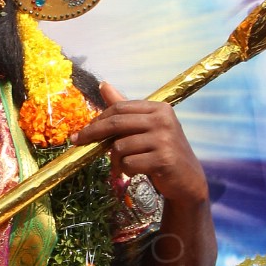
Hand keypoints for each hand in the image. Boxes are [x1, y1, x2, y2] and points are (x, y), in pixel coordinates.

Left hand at [72, 84, 208, 207]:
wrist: (187, 180)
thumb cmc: (162, 152)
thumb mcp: (146, 128)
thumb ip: (125, 108)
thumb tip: (103, 85)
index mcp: (159, 109)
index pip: (119, 108)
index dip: (98, 119)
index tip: (83, 131)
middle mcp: (163, 120)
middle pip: (116, 123)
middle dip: (93, 134)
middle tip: (78, 142)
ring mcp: (164, 140)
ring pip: (120, 147)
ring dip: (116, 161)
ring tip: (124, 167)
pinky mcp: (163, 159)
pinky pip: (129, 163)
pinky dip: (126, 171)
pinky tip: (136, 172)